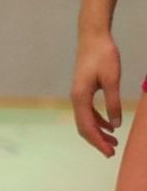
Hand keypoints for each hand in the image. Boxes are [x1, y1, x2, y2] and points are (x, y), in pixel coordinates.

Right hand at [72, 29, 123, 155]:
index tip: (109, 153)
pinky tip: (110, 125)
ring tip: (114, 142)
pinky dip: (98, 121)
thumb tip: (115, 125)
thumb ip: (113, 103)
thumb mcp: (112, 80)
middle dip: (97, 141)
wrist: (93, 37)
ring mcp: (78, 94)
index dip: (98, 142)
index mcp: (80, 97)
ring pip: (86, 120)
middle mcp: (76, 98)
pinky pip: (88, 111)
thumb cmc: (103, 56)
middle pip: (83, 126)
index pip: (87, 126)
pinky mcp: (83, 90)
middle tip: (112, 152)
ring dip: (98, 132)